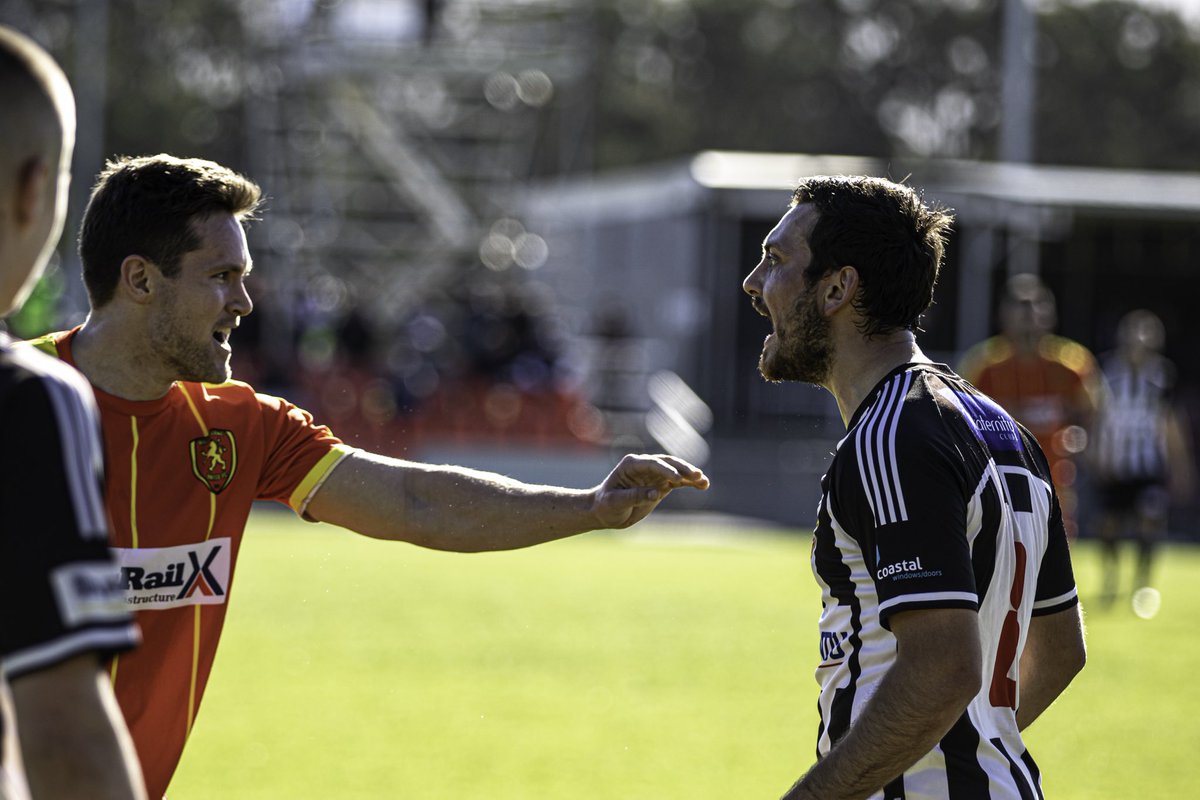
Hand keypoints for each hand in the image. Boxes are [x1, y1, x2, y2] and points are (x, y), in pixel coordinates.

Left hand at [590, 453, 708, 528]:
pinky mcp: (660, 484)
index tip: (678, 479)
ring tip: (704, 482)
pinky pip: (678, 482)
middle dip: (682, 468)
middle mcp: (644, 466)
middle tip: (696, 475)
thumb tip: (656, 493)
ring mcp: (654, 474)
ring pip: (676, 471)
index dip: (666, 469)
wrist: (604, 511)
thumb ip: (634, 496)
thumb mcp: (615, 502)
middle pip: (667, 463)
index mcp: (631, 465)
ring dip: (690, 475)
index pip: (652, 463)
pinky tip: (703, 485)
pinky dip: (690, 483)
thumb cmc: (606, 505)